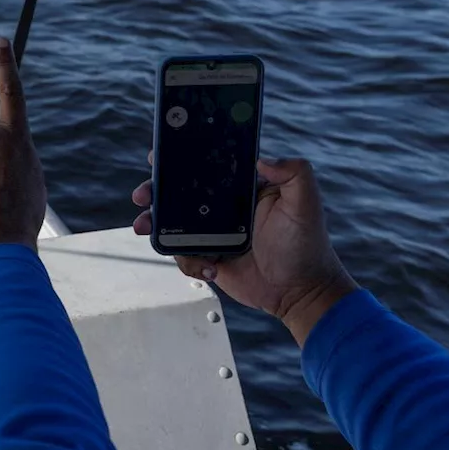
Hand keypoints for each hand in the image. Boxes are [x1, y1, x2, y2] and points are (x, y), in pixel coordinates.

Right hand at [132, 155, 357, 345]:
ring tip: (142, 228)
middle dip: (154, 190)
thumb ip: (295, 174)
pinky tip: (209, 268)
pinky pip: (181, 253)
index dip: (178, 159)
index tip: (158, 158)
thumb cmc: (306, 244)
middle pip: (178, 192)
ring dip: (152, 223)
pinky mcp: (206, 256)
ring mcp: (211, 232)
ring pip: (171, 222)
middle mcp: (222, 206)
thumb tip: (263, 158)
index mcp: (240, 186)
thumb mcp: (305, 204)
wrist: (300, 291)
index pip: (205, 165)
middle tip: (142, 196)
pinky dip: (187, 261)